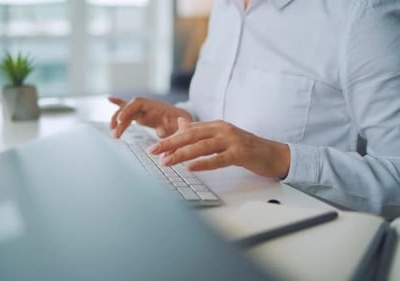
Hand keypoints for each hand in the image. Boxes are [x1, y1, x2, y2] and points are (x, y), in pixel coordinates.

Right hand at [108, 96, 192, 137]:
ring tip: (113, 134)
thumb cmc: (181, 124)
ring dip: (117, 120)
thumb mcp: (178, 128)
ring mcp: (142, 110)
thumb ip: (169, 129)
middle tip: (116, 133)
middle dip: (120, 119)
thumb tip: (160, 132)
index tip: (122, 120)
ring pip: (126, 112)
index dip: (128, 110)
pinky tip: (108, 98)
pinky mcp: (140, 115)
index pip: (137, 104)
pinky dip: (118, 103)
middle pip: (129, 108)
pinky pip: (127, 110)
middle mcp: (147, 106)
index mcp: (155, 106)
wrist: (184, 121)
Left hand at [147, 118, 290, 177]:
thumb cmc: (246, 147)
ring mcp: (232, 140)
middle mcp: (222, 129)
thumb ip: (201, 132)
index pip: (188, 131)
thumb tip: (181, 125)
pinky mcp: (241, 153)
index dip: (170, 138)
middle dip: (170, 143)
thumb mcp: (222, 136)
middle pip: (191, 135)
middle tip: (153, 152)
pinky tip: (191, 167)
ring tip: (167, 161)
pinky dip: (204, 163)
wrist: (274, 154)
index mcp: (216, 125)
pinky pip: (219, 158)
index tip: (154, 147)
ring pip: (202, 146)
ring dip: (182, 154)